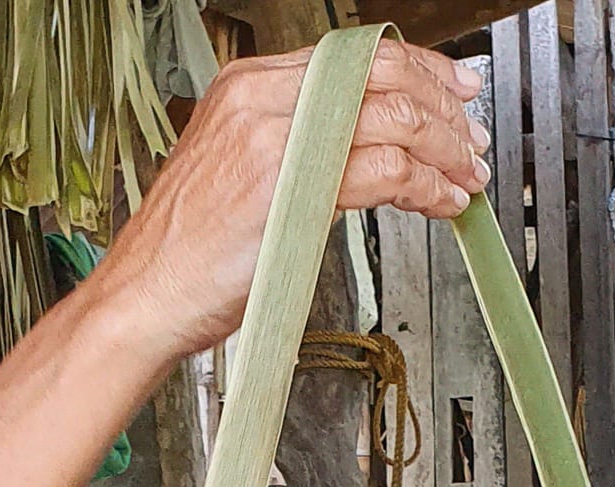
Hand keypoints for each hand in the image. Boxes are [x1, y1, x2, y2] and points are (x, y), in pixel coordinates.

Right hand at [98, 43, 487, 359]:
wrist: (142, 301)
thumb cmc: (185, 258)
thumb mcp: (239, 177)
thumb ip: (294, 148)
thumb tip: (361, 149)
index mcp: (246, 85)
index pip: (353, 57)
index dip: (416, 71)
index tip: (451, 93)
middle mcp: (261, 97)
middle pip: (382, 74)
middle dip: (442, 106)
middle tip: (472, 137)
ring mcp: (277, 138)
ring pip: (393, 120)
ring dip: (443, 151)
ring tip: (466, 177)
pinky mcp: (293, 187)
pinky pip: (384, 170)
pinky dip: (426, 186)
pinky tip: (441, 203)